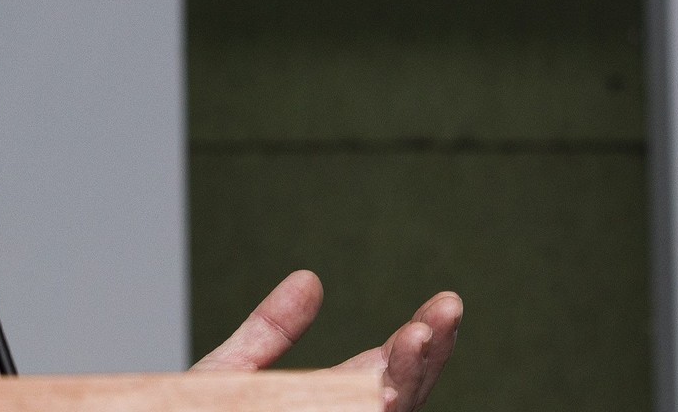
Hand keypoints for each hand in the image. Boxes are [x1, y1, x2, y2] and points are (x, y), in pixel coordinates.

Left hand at [192, 270, 461, 411]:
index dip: (422, 340)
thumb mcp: (230, 376)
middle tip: (446, 310)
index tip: (444, 303)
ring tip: (417, 339)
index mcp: (330, 403)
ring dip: (406, 385)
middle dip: (429, 355)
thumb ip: (269, 333)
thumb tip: (310, 279)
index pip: (389, 371)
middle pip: (403, 398)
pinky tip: (384, 396)